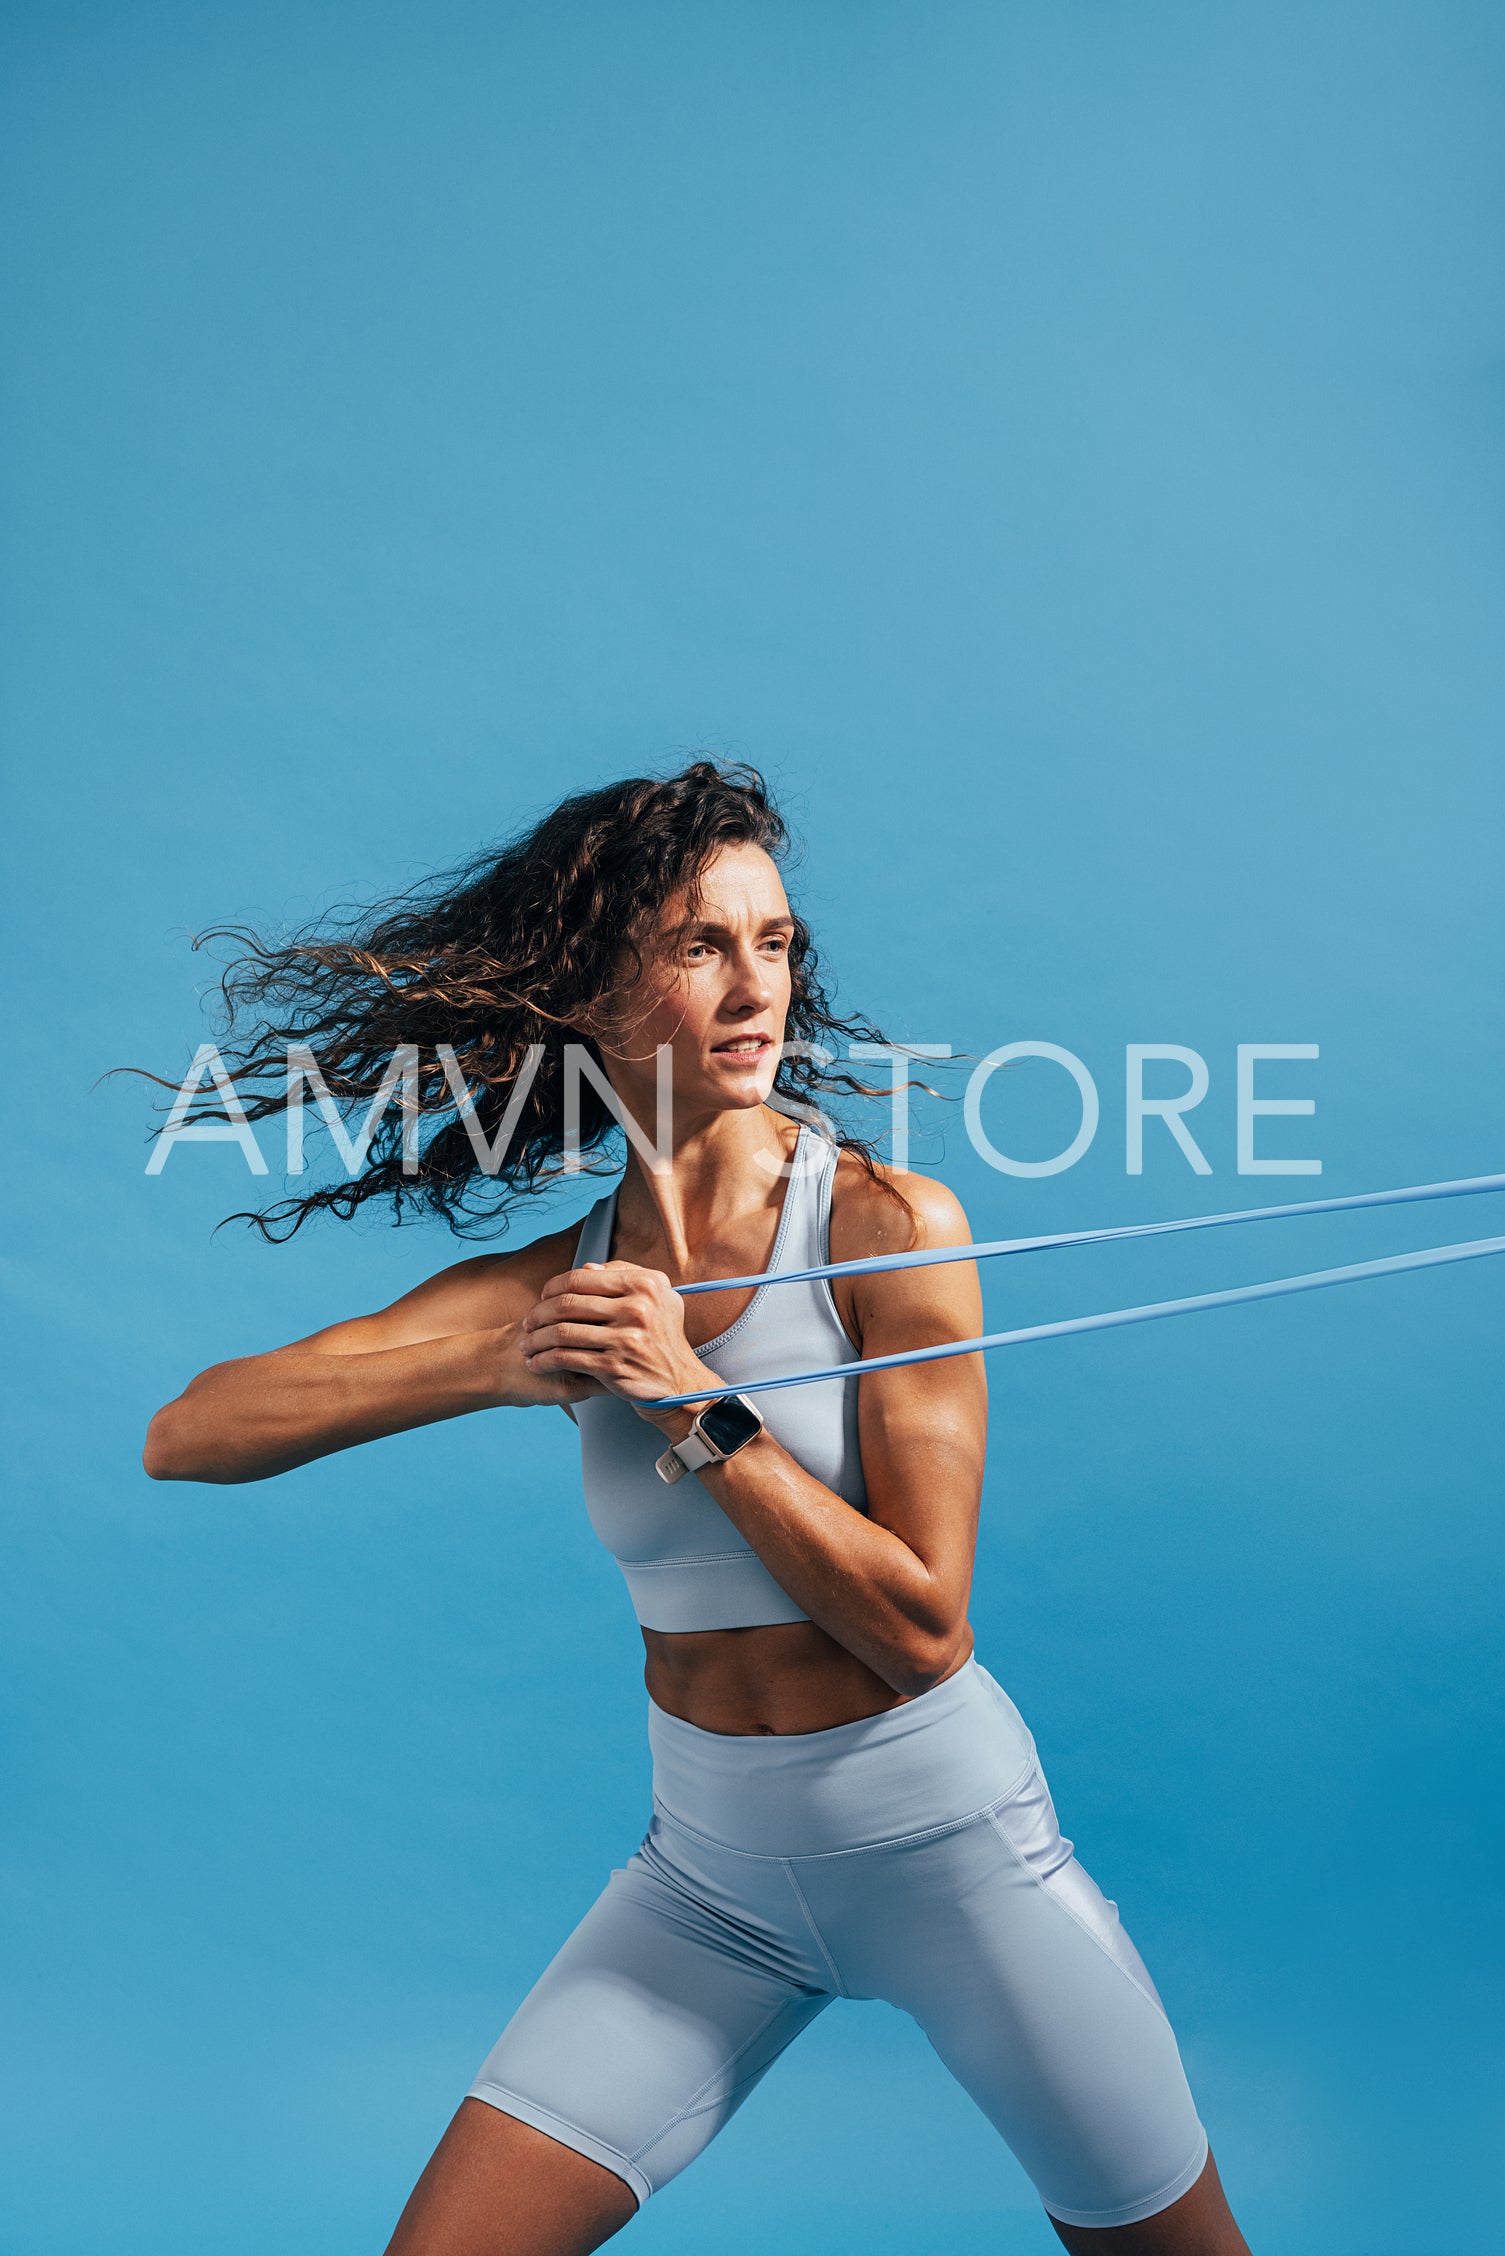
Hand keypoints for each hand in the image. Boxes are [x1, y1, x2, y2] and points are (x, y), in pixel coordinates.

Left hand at [519, 1261, 720, 1436]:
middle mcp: (637, 1309)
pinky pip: (567, 1359)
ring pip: (562, 1332)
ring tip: (526, 1344)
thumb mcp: (658, 1297)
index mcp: (645, 1285)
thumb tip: (585, 1267)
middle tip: (527, 1323)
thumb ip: (624, 1275)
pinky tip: (536, 1363)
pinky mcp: (614, 1367)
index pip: (582, 1277)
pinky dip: (545, 1361)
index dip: (553, 1286)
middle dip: (538, 1314)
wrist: (679, 1382)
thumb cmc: (663, 1336)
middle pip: (567, 1304)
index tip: (542, 1297)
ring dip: (536, 1339)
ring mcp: (625, 1339)